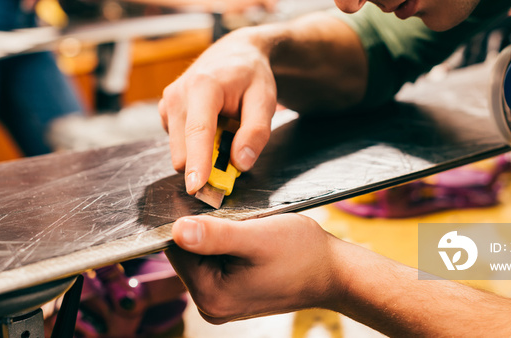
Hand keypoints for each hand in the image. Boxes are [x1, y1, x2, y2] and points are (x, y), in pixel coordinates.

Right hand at [159, 28, 276, 192]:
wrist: (235, 54)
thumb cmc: (251, 75)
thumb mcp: (265, 100)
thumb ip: (256, 132)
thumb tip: (240, 163)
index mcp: (203, 87)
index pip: (198, 131)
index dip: (198, 162)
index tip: (196, 186)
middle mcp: (177, 95)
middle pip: (184, 151)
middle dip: (207, 164)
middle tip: (235, 151)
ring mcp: (167, 104)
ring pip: (179, 152)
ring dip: (203, 154)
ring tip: (225, 130)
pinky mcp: (165, 113)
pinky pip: (179, 145)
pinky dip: (197, 146)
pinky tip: (212, 126)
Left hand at [165, 214, 338, 322]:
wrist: (334, 272)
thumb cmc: (302, 253)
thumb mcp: (257, 237)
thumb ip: (215, 235)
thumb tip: (177, 230)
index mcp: (210, 296)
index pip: (176, 249)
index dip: (189, 220)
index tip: (212, 205)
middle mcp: (211, 306)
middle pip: (188, 252)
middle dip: (206, 228)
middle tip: (238, 217)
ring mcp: (221, 302)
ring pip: (202, 253)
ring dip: (218, 234)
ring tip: (247, 228)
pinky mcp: (232, 293)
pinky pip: (217, 261)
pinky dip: (228, 244)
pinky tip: (249, 238)